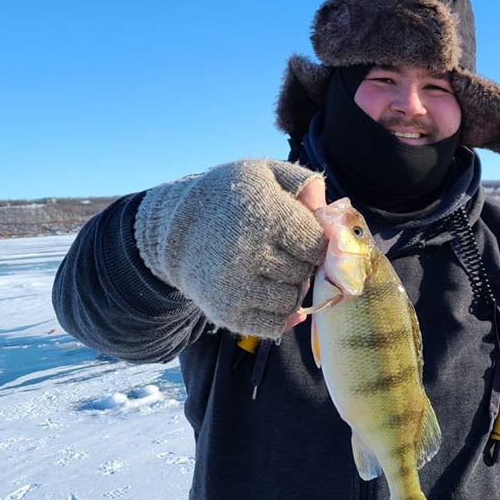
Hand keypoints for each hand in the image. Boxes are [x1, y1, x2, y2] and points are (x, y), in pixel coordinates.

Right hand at [134, 159, 327, 338]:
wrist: (173, 231)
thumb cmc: (228, 199)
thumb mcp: (261, 173)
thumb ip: (300, 182)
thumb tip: (326, 206)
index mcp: (263, 215)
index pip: (315, 243)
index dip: (315, 242)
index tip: (302, 237)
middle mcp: (249, 254)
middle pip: (304, 272)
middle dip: (302, 264)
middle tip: (286, 254)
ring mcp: (236, 287)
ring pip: (292, 301)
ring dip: (290, 289)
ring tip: (275, 273)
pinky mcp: (227, 313)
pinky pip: (273, 326)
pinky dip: (278, 315)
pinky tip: (269, 294)